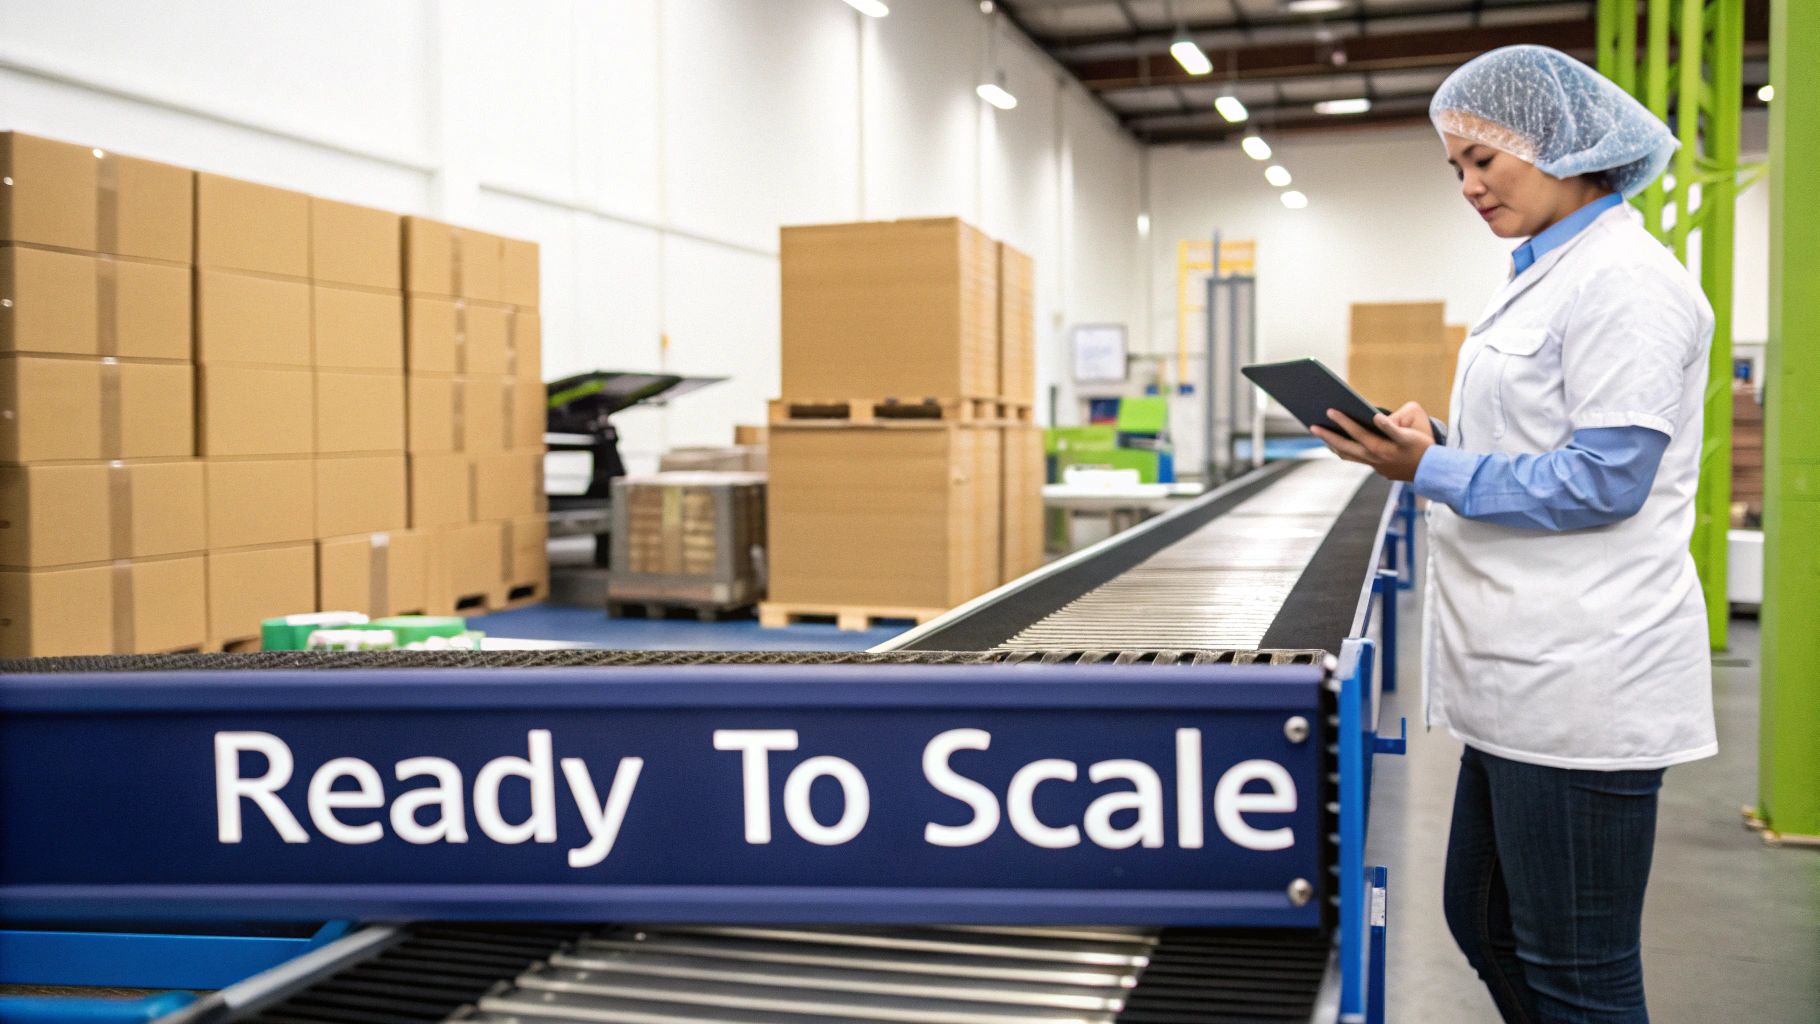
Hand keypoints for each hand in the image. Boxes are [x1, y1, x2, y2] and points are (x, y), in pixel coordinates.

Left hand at [1310, 403, 1434, 481]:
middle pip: (1347, 447)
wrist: (1434, 471)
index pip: (1359, 433)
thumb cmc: (1424, 444)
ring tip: (1320, 432)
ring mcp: (1375, 465)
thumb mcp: (1412, 430)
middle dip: (1328, 435)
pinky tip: (1336, 441)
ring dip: (1332, 444)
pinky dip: (1344, 449)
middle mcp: (1376, 459)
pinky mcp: (1378, 468)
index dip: (1344, 422)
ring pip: (1348, 455)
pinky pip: (1355, 458)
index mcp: (1384, 448)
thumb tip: (1374, 421)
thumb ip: (1391, 424)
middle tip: (1312, 425)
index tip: (1330, 410)